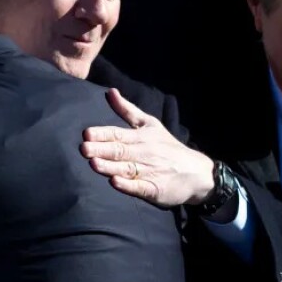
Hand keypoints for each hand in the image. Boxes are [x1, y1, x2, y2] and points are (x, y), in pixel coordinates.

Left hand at [80, 88, 213, 207]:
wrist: (197, 173)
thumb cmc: (167, 147)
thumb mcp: (150, 124)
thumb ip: (127, 110)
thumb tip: (109, 91)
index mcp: (140, 137)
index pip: (118, 134)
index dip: (102, 134)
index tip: (87, 134)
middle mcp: (143, 153)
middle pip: (119, 151)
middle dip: (101, 149)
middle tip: (84, 148)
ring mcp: (149, 172)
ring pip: (127, 168)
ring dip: (110, 166)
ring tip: (93, 163)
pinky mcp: (155, 189)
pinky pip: (139, 187)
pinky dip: (128, 185)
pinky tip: (115, 182)